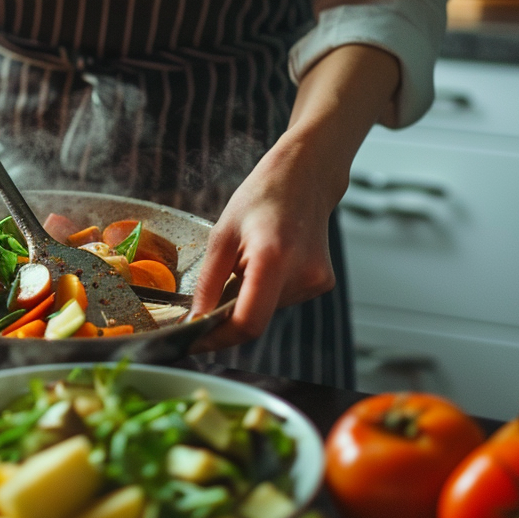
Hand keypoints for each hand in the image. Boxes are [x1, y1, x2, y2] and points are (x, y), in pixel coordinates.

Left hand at [189, 142, 341, 353]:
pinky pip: (283, 300)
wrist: (305, 177)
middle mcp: (302, 273)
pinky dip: (266, 291)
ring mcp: (316, 280)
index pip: (248, 322)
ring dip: (249, 298)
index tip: (196, 341)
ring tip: (248, 261)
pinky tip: (268, 262)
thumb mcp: (222, 235)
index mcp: (273, 257)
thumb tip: (196, 319)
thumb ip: (208, 283)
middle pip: (256, 319)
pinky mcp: (322, 283)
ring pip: (268, 311)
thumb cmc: (262, 197)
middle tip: (213, 294)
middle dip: (229, 314)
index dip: (218, 339)